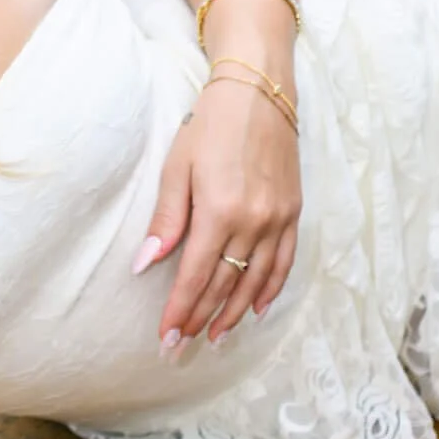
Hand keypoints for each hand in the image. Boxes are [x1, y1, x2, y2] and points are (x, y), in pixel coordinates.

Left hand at [133, 72, 301, 345]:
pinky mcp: (294, 212)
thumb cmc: (210, 126)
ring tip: (215, 335)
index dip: (180, 309)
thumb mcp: (177, 167)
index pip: (196, 275)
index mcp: (220, 211)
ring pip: (255, 279)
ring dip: (233, 312)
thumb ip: (166, 219)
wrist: (259, 93)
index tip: (166, 336)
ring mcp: (278, 219)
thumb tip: (144, 263)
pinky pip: (284, 261)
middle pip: (225, 283)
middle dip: (201, 317)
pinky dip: (269, 288)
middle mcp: (253, 221)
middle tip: (182, 345)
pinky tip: (254, 307)